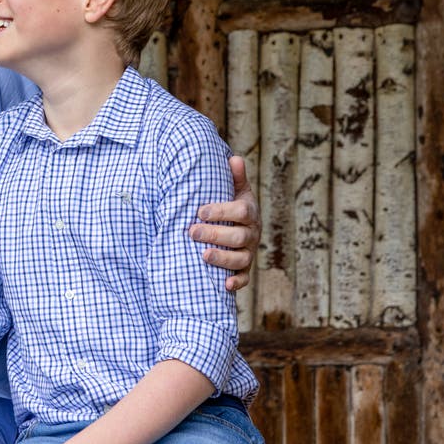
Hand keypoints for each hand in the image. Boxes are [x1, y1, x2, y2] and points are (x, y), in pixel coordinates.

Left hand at [190, 155, 260, 290]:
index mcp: (249, 213)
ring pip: (241, 259)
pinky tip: (224, 285)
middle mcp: (251, 234)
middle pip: (238, 237)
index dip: (222, 211)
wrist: (240, 227)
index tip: (200, 211)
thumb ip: (234, 177)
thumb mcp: (235, 190)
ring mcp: (248, 253)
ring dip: (223, 258)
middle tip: (191, 232)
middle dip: (215, 235)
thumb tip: (233, 157)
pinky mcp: (244, 269)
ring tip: (203, 255)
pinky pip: (244, 279)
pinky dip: (236, 283)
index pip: (241, 212)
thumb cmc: (232, 206)